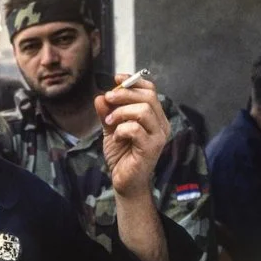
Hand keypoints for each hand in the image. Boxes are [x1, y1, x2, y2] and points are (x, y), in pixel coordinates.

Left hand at [94, 75, 170, 199]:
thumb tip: (100, 97)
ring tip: (109, 122)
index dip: (134, 81)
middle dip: (125, 94)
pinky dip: (121, 129)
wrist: (124, 182)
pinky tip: (116, 137)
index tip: (116, 79)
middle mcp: (161, 124)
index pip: (150, 90)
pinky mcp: (151, 148)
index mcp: (154, 116)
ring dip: (122, 112)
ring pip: (144, 110)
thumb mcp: (111, 129)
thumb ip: (108, 113)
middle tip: (107, 98)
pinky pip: (136, 129)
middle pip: (148, 97)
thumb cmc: (122, 156)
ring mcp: (158, 136)